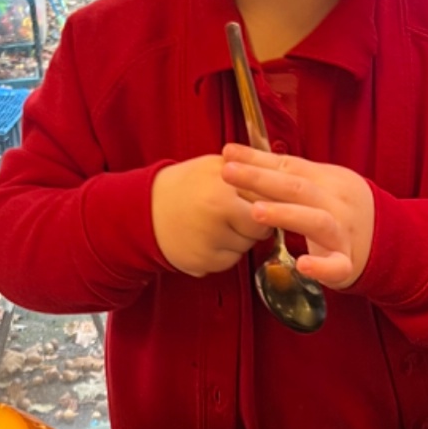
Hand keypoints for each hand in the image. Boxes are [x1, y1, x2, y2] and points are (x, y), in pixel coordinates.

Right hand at [151, 155, 271, 276]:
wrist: (145, 210)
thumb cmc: (186, 186)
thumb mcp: (215, 166)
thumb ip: (248, 172)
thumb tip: (282, 184)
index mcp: (223, 188)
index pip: (267, 203)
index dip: (267, 204)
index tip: (261, 203)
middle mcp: (216, 215)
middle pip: (260, 229)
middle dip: (255, 224)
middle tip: (236, 213)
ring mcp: (209, 241)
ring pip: (247, 247)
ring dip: (240, 239)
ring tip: (217, 224)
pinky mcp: (202, 262)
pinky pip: (231, 262)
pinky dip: (224, 253)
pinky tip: (208, 239)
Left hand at [221, 145, 374, 288]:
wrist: (389, 240)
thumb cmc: (342, 209)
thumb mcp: (320, 183)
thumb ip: (285, 173)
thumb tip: (240, 156)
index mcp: (327, 181)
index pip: (289, 166)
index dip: (257, 160)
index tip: (227, 153)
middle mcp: (335, 203)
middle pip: (297, 188)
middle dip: (261, 179)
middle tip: (228, 173)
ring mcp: (343, 233)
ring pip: (316, 221)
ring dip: (286, 215)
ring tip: (255, 212)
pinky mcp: (348, 263)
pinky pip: (337, 266)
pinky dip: (322, 267)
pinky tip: (302, 265)